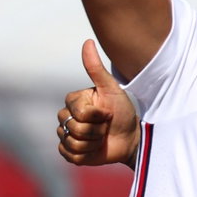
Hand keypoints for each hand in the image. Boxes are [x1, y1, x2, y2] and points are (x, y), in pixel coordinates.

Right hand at [57, 39, 140, 165]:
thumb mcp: (112, 88)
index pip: (78, 112)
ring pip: (72, 142)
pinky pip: (69, 155)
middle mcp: (66, 116)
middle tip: (105, 126)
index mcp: (73, 101)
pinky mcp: (69, 152)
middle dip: (96, 130)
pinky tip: (95, 149)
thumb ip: (96, 68)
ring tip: (101, 138)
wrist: (130, 137)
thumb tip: (87, 41)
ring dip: (93, 143)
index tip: (108, 112)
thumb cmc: (122, 111)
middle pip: (73, 128)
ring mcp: (66, 135)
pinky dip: (86, 154)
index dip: (97, 115)